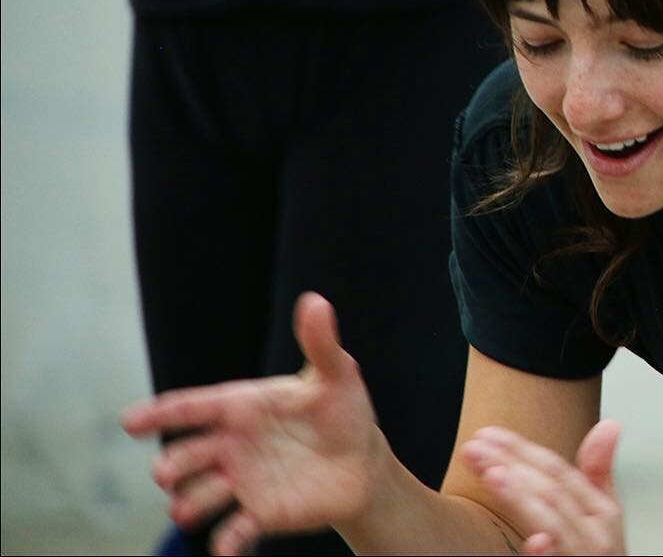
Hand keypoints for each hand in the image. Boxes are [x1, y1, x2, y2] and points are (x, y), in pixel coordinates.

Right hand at [121, 293, 385, 555]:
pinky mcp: (259, 514)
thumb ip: (320, 342)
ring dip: (189, 505)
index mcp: (241, 406)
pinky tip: (225, 550)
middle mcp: (231, 445)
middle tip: (166, 473)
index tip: (128, 422)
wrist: (362, 462)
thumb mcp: (337, 375)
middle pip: (186, 456)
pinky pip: (234, 532)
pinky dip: (227, 542)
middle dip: (172, 465)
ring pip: (199, 496)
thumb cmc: (343, 411)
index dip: (160, 413)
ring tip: (185, 510)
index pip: (192, 408)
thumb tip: (316, 301)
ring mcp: (241, 482)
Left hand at [463, 420, 625, 555]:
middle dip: (512, 466)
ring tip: (494, 476)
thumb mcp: (604, 515)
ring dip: (523, 498)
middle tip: (476, 449)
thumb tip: (609, 425)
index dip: (523, 450)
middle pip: (551, 492)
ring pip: (553, 524)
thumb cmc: (601, 556)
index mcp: (601, 512)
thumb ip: (599, 472)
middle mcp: (595, 535)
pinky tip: (533, 543)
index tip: (488, 435)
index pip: (558, 471)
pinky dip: (548, 554)